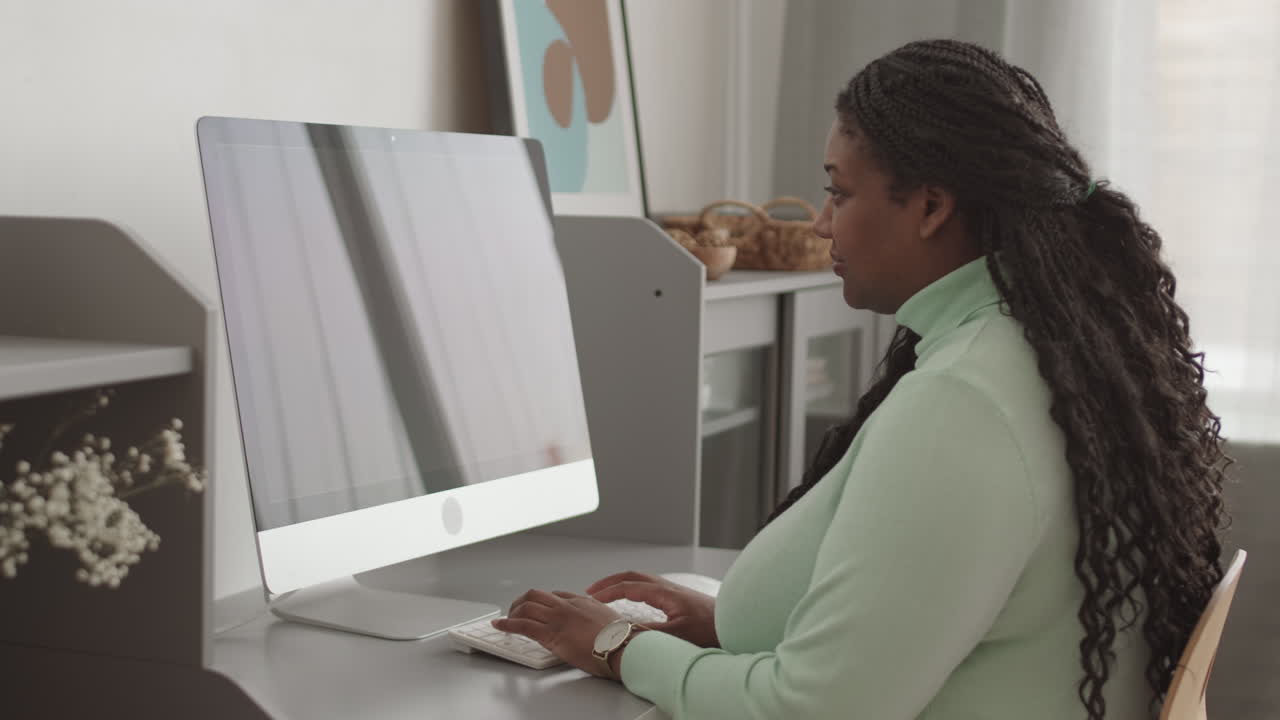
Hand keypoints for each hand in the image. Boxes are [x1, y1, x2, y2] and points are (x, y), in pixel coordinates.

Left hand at [491, 589, 621, 678]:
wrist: (621, 646)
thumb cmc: (620, 639)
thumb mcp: (610, 622)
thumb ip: (598, 620)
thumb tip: (598, 628)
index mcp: (583, 602)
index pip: (556, 595)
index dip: (543, 601)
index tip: (538, 607)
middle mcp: (567, 606)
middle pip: (537, 595)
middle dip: (522, 601)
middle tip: (516, 610)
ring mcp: (557, 618)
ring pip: (526, 607)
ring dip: (513, 612)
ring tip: (507, 620)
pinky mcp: (550, 634)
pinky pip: (522, 625)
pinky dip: (507, 624)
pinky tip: (500, 626)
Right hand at [587, 571, 718, 648]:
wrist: (738, 625)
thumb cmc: (713, 630)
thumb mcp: (677, 636)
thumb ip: (649, 634)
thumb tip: (623, 635)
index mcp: (665, 593)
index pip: (628, 586)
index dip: (607, 591)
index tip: (590, 598)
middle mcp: (669, 588)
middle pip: (633, 576)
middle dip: (611, 582)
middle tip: (592, 591)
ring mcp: (676, 592)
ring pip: (643, 580)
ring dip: (623, 584)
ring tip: (609, 594)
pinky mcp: (682, 599)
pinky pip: (652, 587)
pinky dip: (636, 589)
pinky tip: (637, 602)